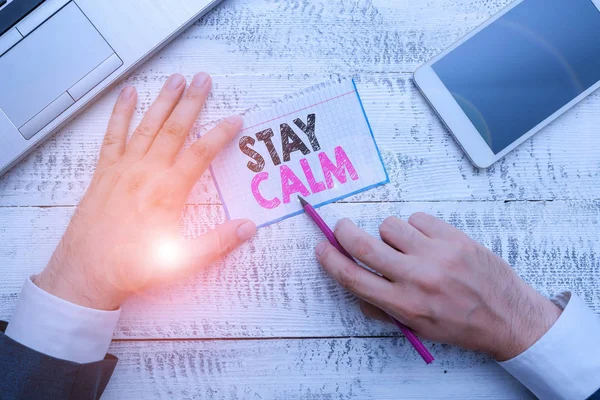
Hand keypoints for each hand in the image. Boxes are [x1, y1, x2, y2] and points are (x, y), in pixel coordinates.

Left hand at [35, 73, 255, 310]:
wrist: (86, 274)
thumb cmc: (133, 268)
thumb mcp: (182, 261)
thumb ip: (217, 242)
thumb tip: (248, 227)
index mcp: (168, 192)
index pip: (201, 154)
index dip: (220, 134)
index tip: (235, 119)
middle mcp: (146, 173)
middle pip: (174, 129)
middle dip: (191, 102)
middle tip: (203, 79)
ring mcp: (123, 169)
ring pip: (147, 126)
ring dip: (163, 101)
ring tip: (176, 79)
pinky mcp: (104, 172)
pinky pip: (113, 136)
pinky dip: (120, 114)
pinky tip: (128, 95)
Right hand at [315, 213, 560, 360]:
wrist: (507, 317)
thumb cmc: (459, 325)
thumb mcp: (416, 328)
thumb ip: (382, 307)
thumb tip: (355, 280)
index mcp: (403, 305)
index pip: (353, 277)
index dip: (331, 260)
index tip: (322, 248)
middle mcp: (416, 278)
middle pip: (363, 245)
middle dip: (344, 232)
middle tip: (341, 228)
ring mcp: (436, 255)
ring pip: (390, 226)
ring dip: (389, 234)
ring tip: (405, 246)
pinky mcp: (453, 238)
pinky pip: (417, 218)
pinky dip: (416, 228)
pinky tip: (428, 242)